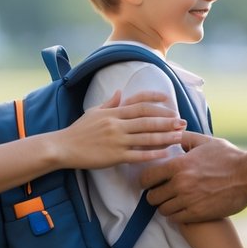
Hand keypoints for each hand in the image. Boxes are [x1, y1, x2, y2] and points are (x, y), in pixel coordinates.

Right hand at [55, 90, 184, 168]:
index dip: (156, 101)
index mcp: (113, 112)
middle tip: (182, 121)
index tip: (170, 101)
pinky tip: (165, 153)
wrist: (63, 147)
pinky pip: (137, 155)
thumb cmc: (79, 130)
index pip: (139, 104)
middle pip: (147, 120)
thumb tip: (120, 91)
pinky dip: (152, 154)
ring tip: (179, 136)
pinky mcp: (114, 156)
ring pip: (146, 137)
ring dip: (165, 136)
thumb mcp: (94, 111)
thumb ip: (110, 103)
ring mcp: (116, 140)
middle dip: (167, 120)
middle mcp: (117, 124)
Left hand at [139, 133, 246, 221]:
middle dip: (155, 195)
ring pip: (163, 210)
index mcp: (178, 164)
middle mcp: (180, 183)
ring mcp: (188, 200)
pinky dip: (177, 216)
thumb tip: (171, 133)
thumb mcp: (205, 141)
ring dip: (166, 207)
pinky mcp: (197, 214)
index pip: (147, 178)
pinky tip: (183, 210)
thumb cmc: (229, 157)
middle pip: (152, 197)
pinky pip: (176, 219)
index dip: (146, 181)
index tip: (150, 183)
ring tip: (173, 202)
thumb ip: (184, 138)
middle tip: (163, 194)